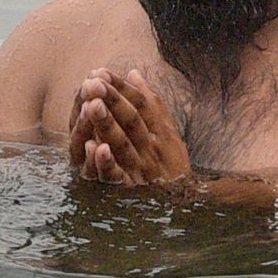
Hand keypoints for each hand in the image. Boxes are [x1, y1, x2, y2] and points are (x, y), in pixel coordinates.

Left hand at [68, 68, 192, 184]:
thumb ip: (152, 104)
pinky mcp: (131, 191)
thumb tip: (134, 73)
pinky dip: (106, 163)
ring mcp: (141, 170)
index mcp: (160, 133)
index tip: (102, 72)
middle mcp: (151, 149)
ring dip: (107, 124)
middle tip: (93, 82)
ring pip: (122, 144)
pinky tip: (94, 147)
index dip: (121, 88)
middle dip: (112, 100)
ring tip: (92, 105)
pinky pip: (117, 176)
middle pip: (131, 120)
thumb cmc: (172, 166)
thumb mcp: (169, 134)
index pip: (141, 104)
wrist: (185, 206)